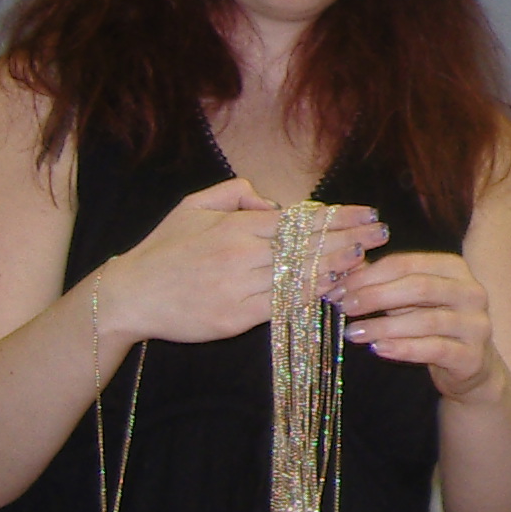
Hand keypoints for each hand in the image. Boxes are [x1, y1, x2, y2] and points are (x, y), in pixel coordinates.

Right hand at [98, 179, 384, 347]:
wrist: (130, 296)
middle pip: (306, 247)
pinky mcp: (235, 319)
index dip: (337, 217)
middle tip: (381, 234)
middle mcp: (241, 256)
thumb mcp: (192, 206)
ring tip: (366, 259)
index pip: (299, 220)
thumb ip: (233, 192)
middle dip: (349, 239)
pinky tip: (332, 290)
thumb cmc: (164, 249)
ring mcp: (239, 289)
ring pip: (299, 278)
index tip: (366, 214)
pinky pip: (282, 307)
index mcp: (235, 226)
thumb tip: (269, 199)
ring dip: (337, 269)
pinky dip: (310, 298)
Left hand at [339, 249, 505, 400]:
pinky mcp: (472, 356)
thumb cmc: (433, 326)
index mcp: (455, 269)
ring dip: (384, 326)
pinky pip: (434, 349)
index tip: (343, 287)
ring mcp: (476, 325)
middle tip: (345, 307)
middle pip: (420, 287)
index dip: (372, 274)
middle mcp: (472, 292)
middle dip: (376, 295)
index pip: (409, 263)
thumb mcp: (410, 301)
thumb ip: (384, 284)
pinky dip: (403, 348)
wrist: (470, 366)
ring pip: (426, 320)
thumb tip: (345, 271)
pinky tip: (378, 349)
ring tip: (354, 333)